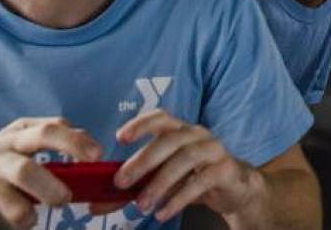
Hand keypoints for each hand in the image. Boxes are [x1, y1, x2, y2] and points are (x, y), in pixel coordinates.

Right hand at [0, 117, 101, 228]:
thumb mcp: (21, 141)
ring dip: (28, 208)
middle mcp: (3, 147)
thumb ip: (53, 142)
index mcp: (21, 131)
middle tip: (64, 198)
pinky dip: (10, 219)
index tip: (96, 156)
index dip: (77, 140)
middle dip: (51, 181)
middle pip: (35, 152)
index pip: (54, 128)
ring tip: (32, 218)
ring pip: (16, 180)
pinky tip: (14, 222)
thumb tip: (91, 154)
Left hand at [108, 110, 260, 222]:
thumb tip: (95, 204)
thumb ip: (133, 189)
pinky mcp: (225, 170)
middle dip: (142, 161)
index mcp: (181, 131)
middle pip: (169, 140)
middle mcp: (198, 135)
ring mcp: (213, 150)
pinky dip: (178, 198)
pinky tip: (163, 212)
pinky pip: (200, 181)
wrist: (235, 189)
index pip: (160, 117)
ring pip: (184, 159)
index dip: (140, 124)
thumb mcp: (162, 181)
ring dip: (160, 182)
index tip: (119, 138)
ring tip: (142, 205)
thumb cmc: (194, 179)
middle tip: (121, 182)